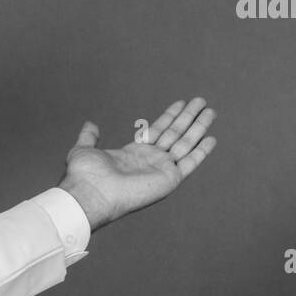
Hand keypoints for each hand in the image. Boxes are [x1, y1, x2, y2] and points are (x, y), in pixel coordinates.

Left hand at [59, 97, 217, 231]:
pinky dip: (201, 151)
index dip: (169, 116)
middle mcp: (150, 160)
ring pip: (185, 143)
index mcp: (133, 154)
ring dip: (198, 127)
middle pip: (175, 133)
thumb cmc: (85, 175)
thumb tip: (90, 124)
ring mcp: (161, 169)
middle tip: (201, 101)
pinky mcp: (170, 178)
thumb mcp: (84, 149)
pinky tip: (212, 138)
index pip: (157, 130)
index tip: (180, 103)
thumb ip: (89, 137)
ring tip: (211, 111)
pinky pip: (190, 162)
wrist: (91, 194)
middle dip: (188, 117)